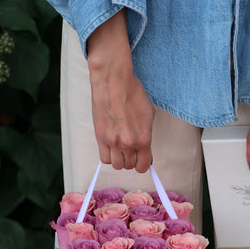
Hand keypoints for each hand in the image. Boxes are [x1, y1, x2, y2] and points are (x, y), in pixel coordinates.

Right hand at [87, 10, 154, 172]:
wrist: (114, 82)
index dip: (143, 163)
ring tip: (120, 148)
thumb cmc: (132, 94)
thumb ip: (147, 135)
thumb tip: (146, 148)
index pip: (144, 166)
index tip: (141, 158)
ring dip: (119, 159)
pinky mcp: (100, 138)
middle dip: (131, 159)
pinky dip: (108, 156)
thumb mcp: (149, 115)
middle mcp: (129, 143)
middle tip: (130, 149)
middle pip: (129, 166)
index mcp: (144, 139)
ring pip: (117, 165)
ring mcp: (113, 142)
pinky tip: (111, 146)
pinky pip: (104, 159)